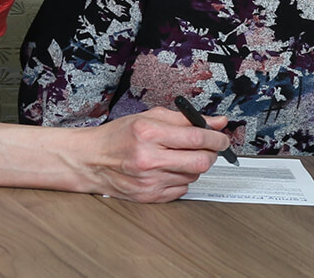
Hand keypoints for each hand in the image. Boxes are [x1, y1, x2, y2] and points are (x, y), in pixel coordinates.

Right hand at [80, 107, 229, 202]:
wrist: (90, 160)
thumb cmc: (118, 136)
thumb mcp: (149, 117)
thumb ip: (185, 119)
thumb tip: (217, 122)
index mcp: (148, 133)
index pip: (196, 138)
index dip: (217, 138)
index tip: (223, 137)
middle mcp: (148, 159)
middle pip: (200, 161)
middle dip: (211, 154)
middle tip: (210, 148)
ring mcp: (149, 181)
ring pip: (193, 176)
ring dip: (194, 166)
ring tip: (180, 156)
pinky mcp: (149, 196)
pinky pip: (182, 189)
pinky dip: (182, 179)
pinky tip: (170, 169)